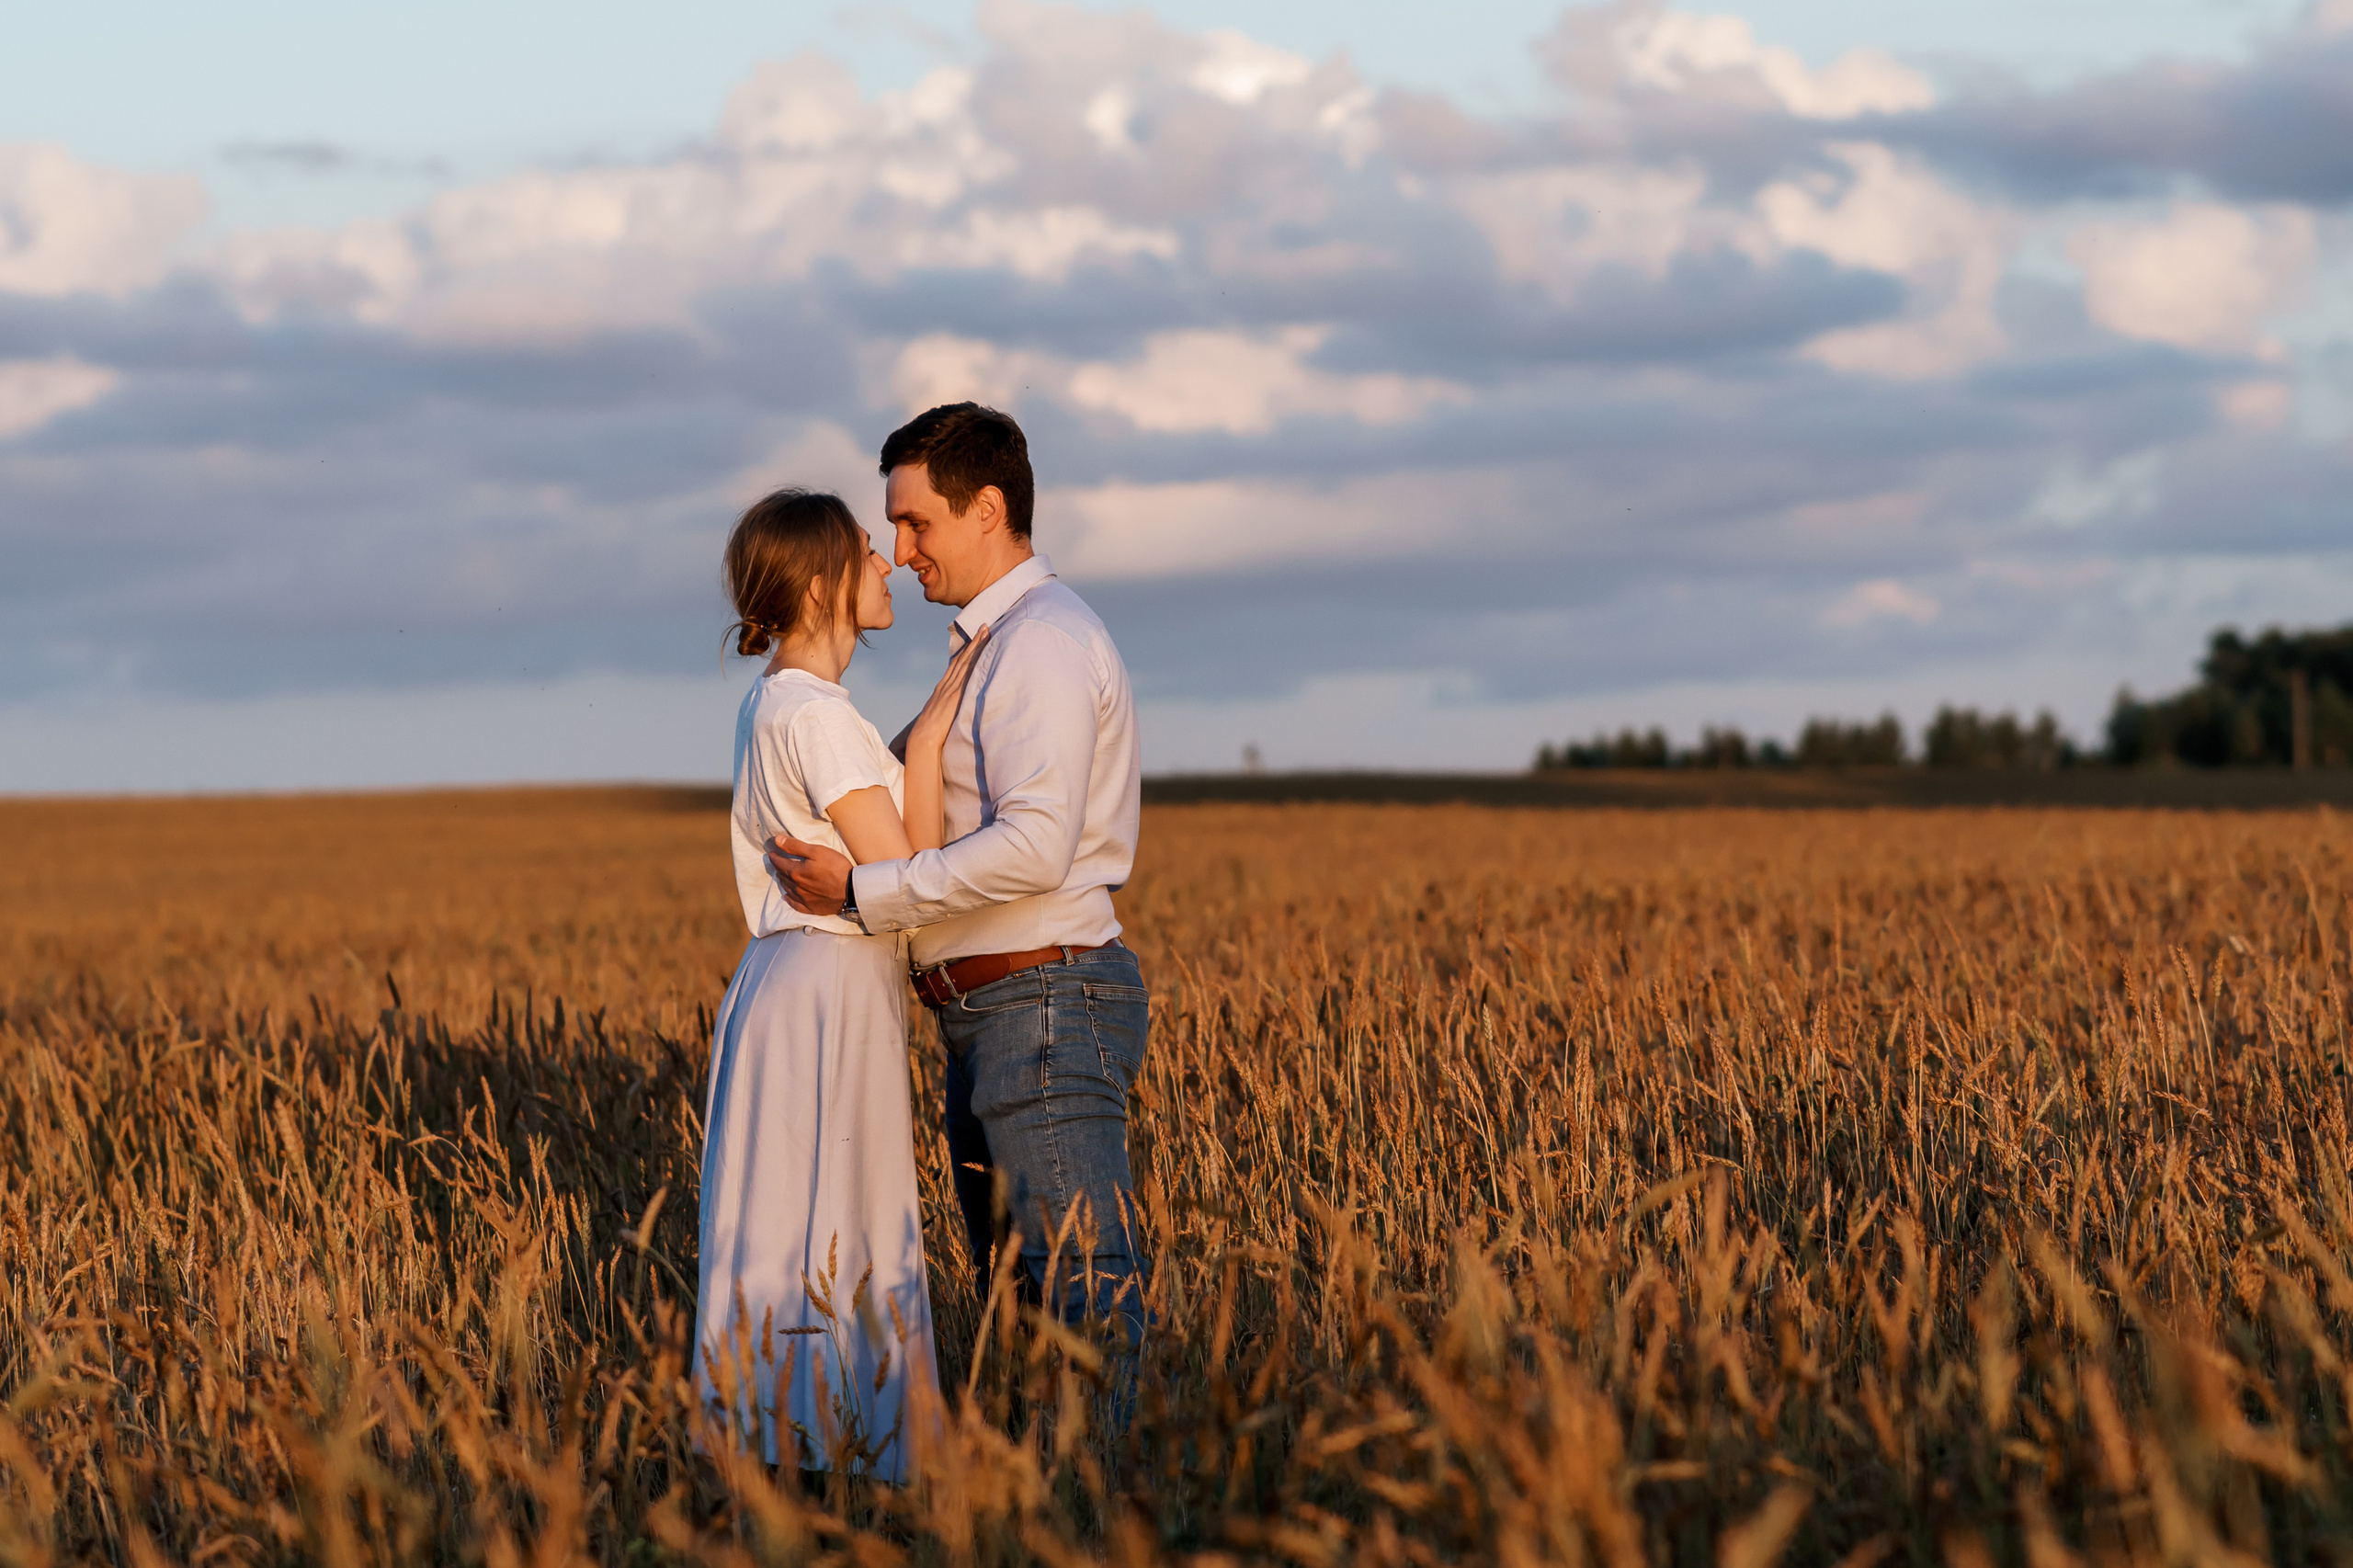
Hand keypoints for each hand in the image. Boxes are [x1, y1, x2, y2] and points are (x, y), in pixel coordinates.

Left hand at [768, 833, 852, 915]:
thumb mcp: (817, 851)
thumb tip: (777, 841)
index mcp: (796, 872)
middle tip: (778, 863)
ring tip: (782, 876)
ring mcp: (803, 899)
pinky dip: (790, 899)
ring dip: (783, 881)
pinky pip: (795, 904)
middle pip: (782, 876)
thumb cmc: (836, 868)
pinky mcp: (811, 908)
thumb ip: (796, 846)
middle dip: (779, 869)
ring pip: (788, 889)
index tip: (772, 854)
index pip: (780, 863)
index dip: (775, 857)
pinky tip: (789, 896)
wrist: (851, 890)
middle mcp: (796, 887)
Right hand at [906, 625, 988, 751]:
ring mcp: (950, 689)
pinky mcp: (955, 695)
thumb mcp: (940, 716)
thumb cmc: (932, 733)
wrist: (923, 738)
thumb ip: (949, 709)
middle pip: (962, 658)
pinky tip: (982, 651)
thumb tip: (955, 710)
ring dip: (976, 646)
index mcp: (942, 689)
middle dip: (974, 642)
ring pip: (965, 661)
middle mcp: (946, 685)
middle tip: (984, 626)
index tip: (974, 639)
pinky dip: (974, 661)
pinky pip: (967, 673)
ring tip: (985, 632)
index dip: (965, 651)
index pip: (955, 665)